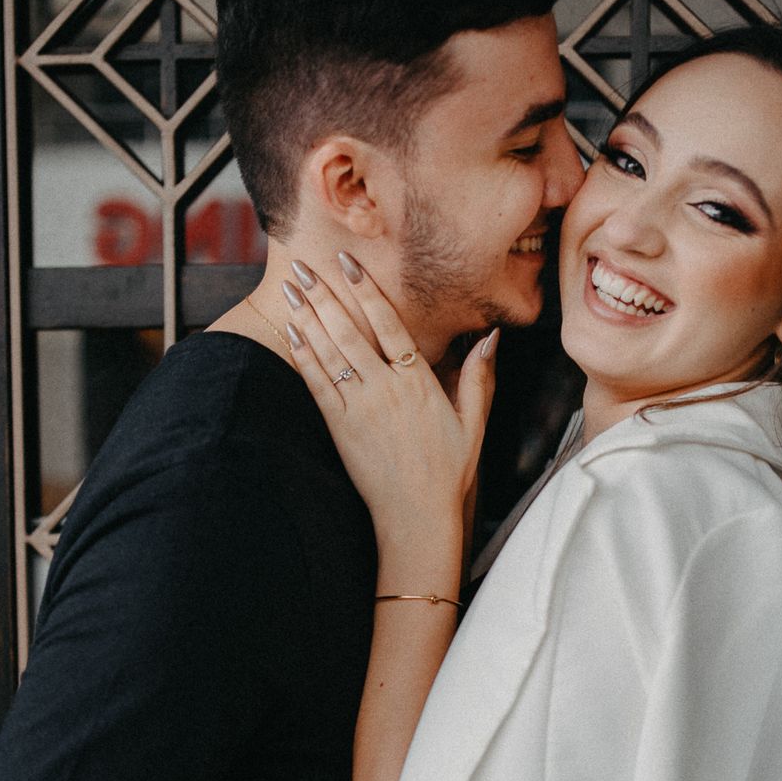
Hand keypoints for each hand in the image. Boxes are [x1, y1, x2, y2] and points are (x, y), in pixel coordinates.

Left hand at [282, 256, 497, 566]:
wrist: (417, 517)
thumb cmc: (447, 473)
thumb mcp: (474, 424)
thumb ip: (479, 378)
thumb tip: (490, 337)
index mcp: (419, 383)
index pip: (390, 324)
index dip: (367, 289)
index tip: (348, 263)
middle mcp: (387, 390)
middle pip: (350, 330)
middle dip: (324, 294)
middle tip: (303, 265)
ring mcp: (360, 409)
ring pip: (329, 352)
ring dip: (307, 316)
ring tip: (290, 287)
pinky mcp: (340, 429)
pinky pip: (318, 385)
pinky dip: (302, 356)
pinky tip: (290, 332)